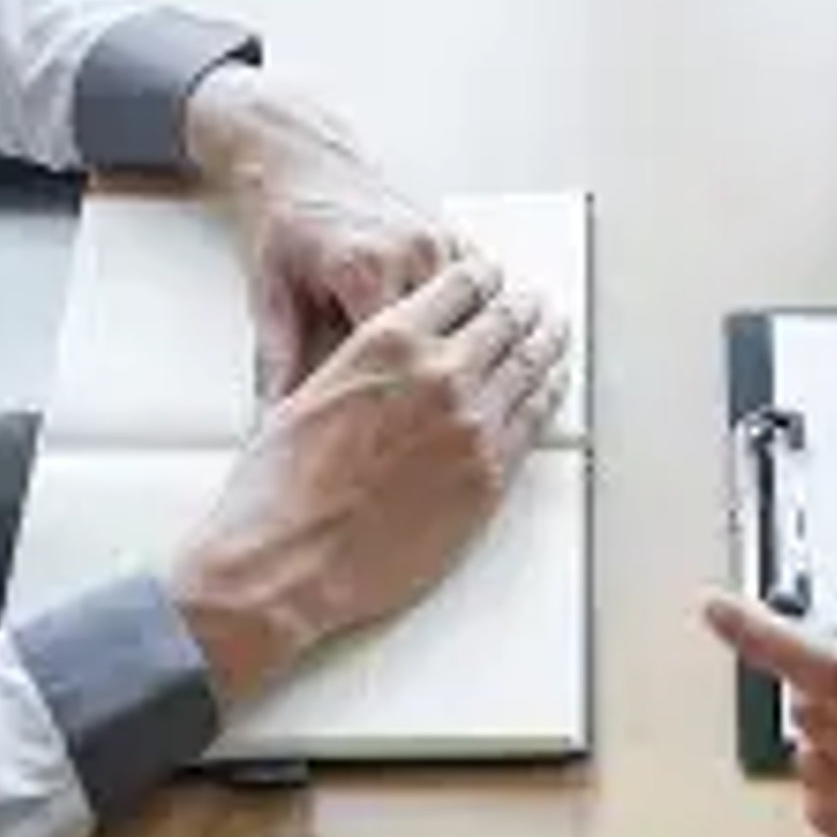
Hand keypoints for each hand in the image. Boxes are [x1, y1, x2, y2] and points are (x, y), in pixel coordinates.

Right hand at [169, 258, 569, 699]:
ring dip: (547, 342)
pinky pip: (535, 419)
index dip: (485, 276)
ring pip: (531, 364)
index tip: (494, 277)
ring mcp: (473, 423)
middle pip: (506, 319)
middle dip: (524, 306)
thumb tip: (394, 357)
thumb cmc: (281, 485)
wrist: (286, 560)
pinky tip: (552, 385)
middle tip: (536, 303)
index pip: (462, 282)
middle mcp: (440, 372)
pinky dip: (549, 393)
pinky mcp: (491, 475)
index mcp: (389, 340)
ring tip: (555, 333)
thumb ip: (365, 362)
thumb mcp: (312, 389)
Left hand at [186, 64, 468, 400]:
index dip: (399, 401)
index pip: (397, 352)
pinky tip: (483, 354)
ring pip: (480, 314)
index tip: (399, 434)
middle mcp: (410, 251)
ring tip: (477, 396)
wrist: (305, 164)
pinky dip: (485, 322)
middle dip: (446, 385)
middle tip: (445, 426)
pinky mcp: (454, 239)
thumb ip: (276, 361)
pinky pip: (484, 292)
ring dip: (476, 353)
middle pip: (448, 338)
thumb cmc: (287, 229)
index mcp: (363, 266)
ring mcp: (439, 243)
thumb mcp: (270, 295)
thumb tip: (272, 422)